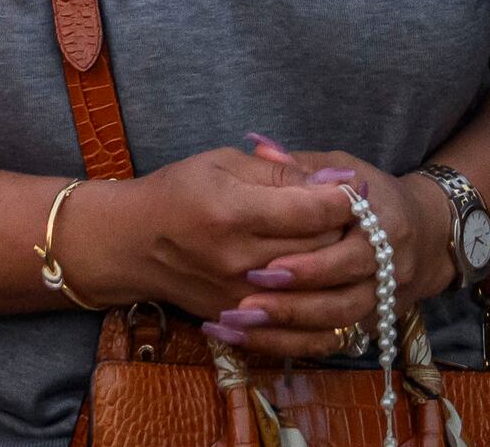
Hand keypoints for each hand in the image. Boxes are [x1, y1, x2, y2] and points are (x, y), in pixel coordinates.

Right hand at [56, 144, 367, 328]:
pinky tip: (333, 293)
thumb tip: (336, 178)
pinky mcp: (240, 322)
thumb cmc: (178, 191)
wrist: (133, 243)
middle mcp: (239, 260)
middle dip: (346, 230)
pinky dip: (324, 313)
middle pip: (321, 249)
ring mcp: (241, 297)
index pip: (312, 210)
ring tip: (343, 247)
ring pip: (316, 290)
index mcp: (233, 212)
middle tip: (355, 214)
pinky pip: (298, 327)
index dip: (344, 198)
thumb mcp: (223, 162)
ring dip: (338, 269)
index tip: (356, 185)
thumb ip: (280, 170)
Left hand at [212, 145, 445, 368]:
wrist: (427, 233)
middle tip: (247, 301)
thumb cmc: (370, 194)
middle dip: (296, 300)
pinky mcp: (374, 319)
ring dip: (291, 326)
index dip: (310, 259)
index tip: (267, 262)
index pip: (347, 245)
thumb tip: (262, 149)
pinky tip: (257, 339)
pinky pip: (336, 340)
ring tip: (246, 322)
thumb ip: (302, 164)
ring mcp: (384, 295)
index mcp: (382, 216)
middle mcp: (390, 261)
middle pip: (345, 292)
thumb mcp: (343, 166)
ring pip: (340, 321)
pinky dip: (296, 343)